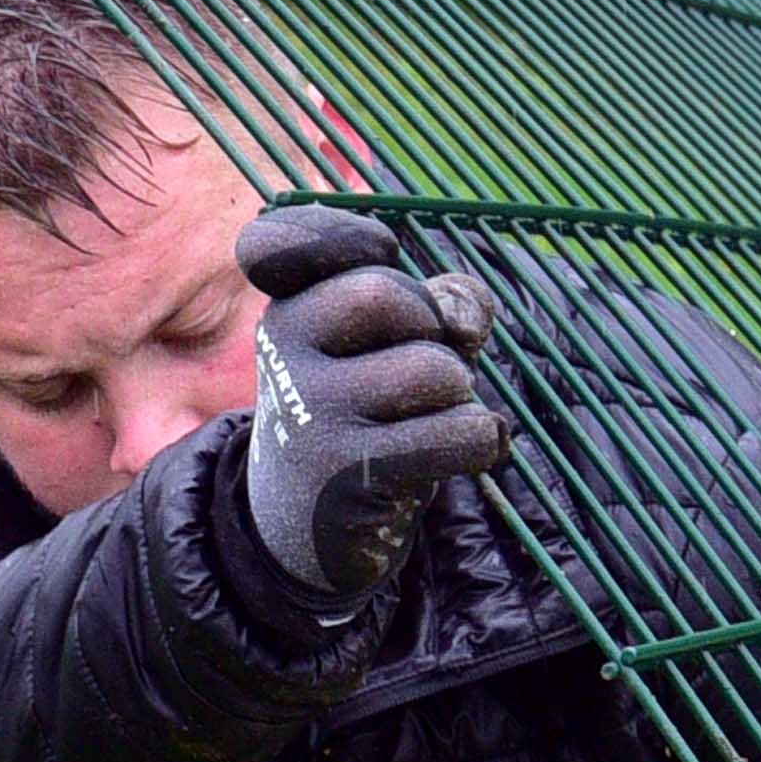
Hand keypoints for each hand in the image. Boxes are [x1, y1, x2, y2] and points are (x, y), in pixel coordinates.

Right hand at [234, 204, 509, 601]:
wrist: (307, 526)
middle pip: (383, 295)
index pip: (278, 244)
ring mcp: (311, 416)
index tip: (379, 250)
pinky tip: (464, 450)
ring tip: (427, 418)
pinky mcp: (349, 475)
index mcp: (283, 311)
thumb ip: (443, 300)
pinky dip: (482, 440)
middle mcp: (282, 357)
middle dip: (430, 326)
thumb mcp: (390, 341)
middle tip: (416, 368)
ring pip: (434, 369)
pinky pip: (460, 432)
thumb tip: (466, 316)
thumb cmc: (363, 410)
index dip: (340, 234)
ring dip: (457, 393)